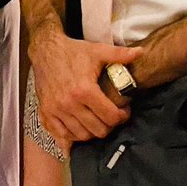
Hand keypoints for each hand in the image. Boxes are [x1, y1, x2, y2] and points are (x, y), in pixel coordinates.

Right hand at [30, 26, 141, 148]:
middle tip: (110, 116)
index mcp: (84, 90)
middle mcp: (69, 103)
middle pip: (98, 130)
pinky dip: (71, 136)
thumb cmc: (72, 51)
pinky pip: (60, 135)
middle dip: (109, 125)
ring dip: (92, 131)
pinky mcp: (46, 111)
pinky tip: (79, 128)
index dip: (122, 116)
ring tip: (96, 120)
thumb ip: (120, 54)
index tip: (123, 110)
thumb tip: (141, 52)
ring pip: (81, 135)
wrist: (45, 49)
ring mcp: (56, 109)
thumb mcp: (97, 51)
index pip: (111, 117)